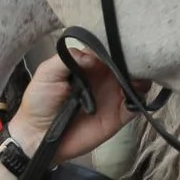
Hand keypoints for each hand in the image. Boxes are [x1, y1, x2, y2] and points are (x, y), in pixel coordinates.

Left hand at [6, 49, 132, 163]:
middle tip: (136, 59)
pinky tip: (135, 93)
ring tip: (137, 76)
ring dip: (141, 76)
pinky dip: (140, 98)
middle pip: (127, 63)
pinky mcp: (118, 116)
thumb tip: (92, 56)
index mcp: (90, 64)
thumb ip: (67, 59)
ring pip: (137, 81)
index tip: (124, 42)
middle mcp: (105, 77)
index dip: (118, 45)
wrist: (38, 137)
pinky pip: (136, 105)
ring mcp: (113, 96)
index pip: (110, 49)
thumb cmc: (39, 101)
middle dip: (135, 59)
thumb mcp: (47, 74)